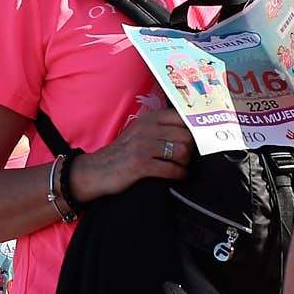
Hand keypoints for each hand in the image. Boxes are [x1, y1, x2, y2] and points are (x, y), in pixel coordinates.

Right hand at [70, 97, 192, 202]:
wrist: (95, 171)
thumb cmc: (121, 153)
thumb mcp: (138, 133)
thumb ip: (159, 128)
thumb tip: (189, 132)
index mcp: (148, 119)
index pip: (181, 117)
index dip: (194, 128)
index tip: (198, 138)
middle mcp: (146, 129)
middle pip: (185, 135)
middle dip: (191, 149)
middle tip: (187, 157)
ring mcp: (143, 147)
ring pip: (181, 151)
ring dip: (185, 162)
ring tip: (181, 166)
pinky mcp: (140, 165)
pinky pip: (171, 169)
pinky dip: (179, 174)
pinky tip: (178, 176)